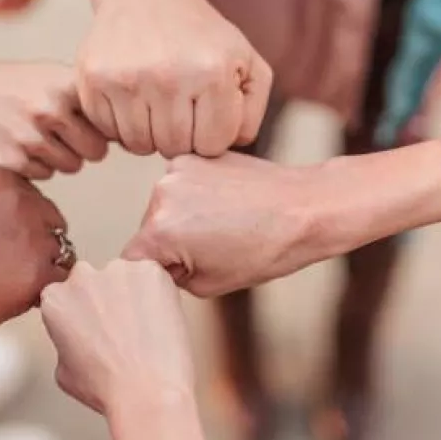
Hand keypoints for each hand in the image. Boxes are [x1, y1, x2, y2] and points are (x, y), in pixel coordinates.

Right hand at [0, 38, 107, 177]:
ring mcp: (31, 136)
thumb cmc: (11, 85)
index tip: (88, 124)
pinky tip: (18, 145)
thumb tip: (127, 128)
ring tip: (35, 136)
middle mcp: (51, 108)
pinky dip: (35, 166)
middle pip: (96, 151)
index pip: (110, 122)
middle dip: (82, 146)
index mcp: (66, 84)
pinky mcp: (12, 160)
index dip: (102, 127)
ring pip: (72, 166)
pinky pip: (45, 175)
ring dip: (59, 157)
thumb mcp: (50, 76)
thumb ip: (86, 99)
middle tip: (59, 133)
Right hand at [0, 167, 69, 439]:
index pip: (34, 201)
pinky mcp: (37, 276)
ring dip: (40, 273)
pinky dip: (39, 296)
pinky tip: (7, 303)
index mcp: (2, 179)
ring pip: (60, 256)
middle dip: (37, 248)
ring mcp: (33, 238)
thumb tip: (12, 209)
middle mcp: (23, 201)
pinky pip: (57, 285)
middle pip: (53, 225)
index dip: (20, 229)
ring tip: (1, 288)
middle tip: (1, 273)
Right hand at [40, 260, 194, 414]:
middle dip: (106, 298)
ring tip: (144, 327)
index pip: (66, 293)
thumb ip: (64, 341)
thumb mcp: (63, 371)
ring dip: (133, 294)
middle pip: (94, 279)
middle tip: (121, 327)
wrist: (147, 391)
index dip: (84, 311)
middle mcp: (82, 278)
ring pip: (126, 276)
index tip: (95, 323)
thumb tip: (75, 338)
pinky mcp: (150, 271)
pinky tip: (159, 319)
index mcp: (55, 300)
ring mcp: (118, 271)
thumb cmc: (109, 387)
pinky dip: (159, 293)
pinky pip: (154, 276)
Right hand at [76, 0, 271, 157]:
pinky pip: (109, 132)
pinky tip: (131, 98)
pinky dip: (120, 123)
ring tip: (155, 102)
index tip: (204, 112)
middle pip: (174, 149)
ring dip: (148, 133)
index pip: (211, 146)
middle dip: (179, 136)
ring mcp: (127, 79)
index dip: (208, 135)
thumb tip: (230, 147)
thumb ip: (252, 111)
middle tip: (177, 106)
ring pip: (140, 146)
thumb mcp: (246, 62)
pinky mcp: (94, 80)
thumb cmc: (199, 36)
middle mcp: (169, 77)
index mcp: (212, 73)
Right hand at [124, 143, 440, 296]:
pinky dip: (196, 196)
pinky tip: (227, 205)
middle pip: (148, 230)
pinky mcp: (197, 155)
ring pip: (165, 206)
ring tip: (224, 226)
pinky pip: (183, 184)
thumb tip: (159, 264)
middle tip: (212, 251)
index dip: (156, 273)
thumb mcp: (209, 284)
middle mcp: (160, 193)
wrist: (306, 208)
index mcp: (160, 230)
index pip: (134, 261)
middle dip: (171, 244)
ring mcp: (178, 169)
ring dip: (183, 218)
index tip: (180, 275)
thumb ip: (172, 277)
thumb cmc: (267, 250)